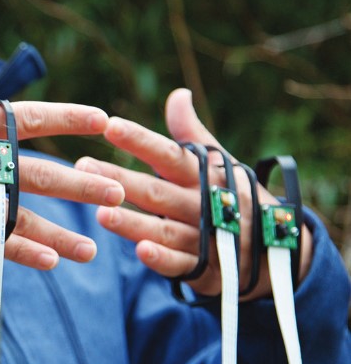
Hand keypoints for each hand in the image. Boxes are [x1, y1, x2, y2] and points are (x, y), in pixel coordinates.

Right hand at [0, 3, 124, 270]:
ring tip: (92, 248)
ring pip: (17, 216)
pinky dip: (16, 252)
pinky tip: (49, 262)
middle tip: (119, 190)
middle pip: (33, 172)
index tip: (103, 119)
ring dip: (58, 230)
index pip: (27, 117)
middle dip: (78, 182)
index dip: (67, 118)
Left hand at [75, 88, 311, 299]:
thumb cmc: (233, 195)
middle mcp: (202, 204)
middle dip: (120, 179)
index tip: (110, 125)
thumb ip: (190, 133)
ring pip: (163, 229)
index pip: (168, 154)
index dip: (141, 141)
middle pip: (156, 192)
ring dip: (132, 222)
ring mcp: (204, 237)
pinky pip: (182, 265)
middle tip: (83, 165)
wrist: (280, 248)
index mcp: (202, 175)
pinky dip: (163, 258)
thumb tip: (179, 94)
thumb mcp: (218, 163)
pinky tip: (140, 251)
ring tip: (100, 212)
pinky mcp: (205, 269)